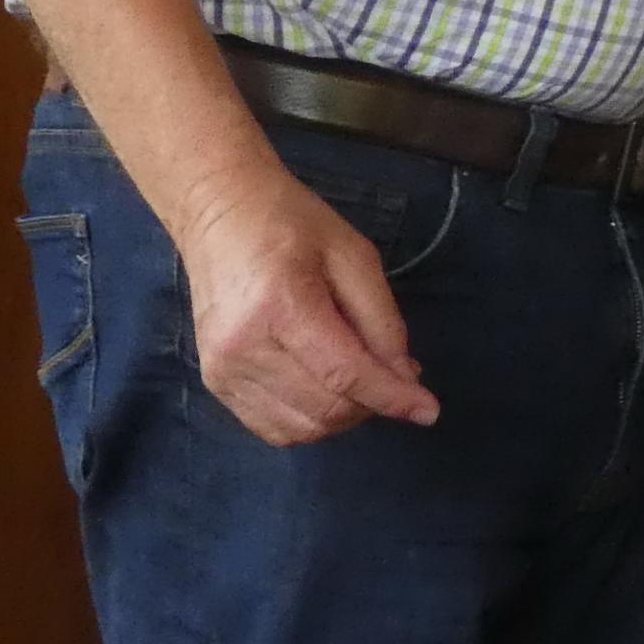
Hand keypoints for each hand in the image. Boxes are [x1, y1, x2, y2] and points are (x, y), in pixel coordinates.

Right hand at [172, 164, 437, 444]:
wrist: (220, 213)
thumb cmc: (293, 225)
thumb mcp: (354, 257)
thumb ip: (382, 321)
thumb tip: (405, 378)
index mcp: (280, 307)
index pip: (344, 374)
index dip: (392, 397)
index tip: (429, 411)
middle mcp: (242, 348)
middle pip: (324, 409)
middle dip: (373, 404)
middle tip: (395, 375)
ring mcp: (222, 371)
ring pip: (300, 429)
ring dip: (344, 417)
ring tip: (361, 379)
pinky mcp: (214, 383)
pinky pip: (272, 428)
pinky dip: (310, 422)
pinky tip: (327, 390)